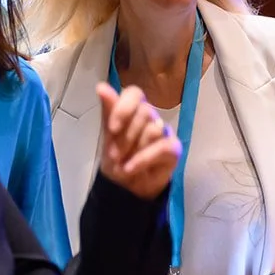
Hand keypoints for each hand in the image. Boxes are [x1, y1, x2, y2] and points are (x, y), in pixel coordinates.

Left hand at [96, 82, 181, 198]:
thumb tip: (101, 86)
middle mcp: (151, 117)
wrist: (125, 187)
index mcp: (133, 109)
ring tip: (122, 164)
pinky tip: (131, 169)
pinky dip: (143, 159)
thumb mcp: (107, 136)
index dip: (124, 108)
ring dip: (133, 150)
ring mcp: (164, 132)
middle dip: (126, 137)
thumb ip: (108, 110)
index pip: (135, 93)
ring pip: (153, 129)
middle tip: (115, 155)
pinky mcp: (174, 148)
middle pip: (144, 112)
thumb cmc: (117, 158)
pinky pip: (162, 147)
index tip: (112, 128)